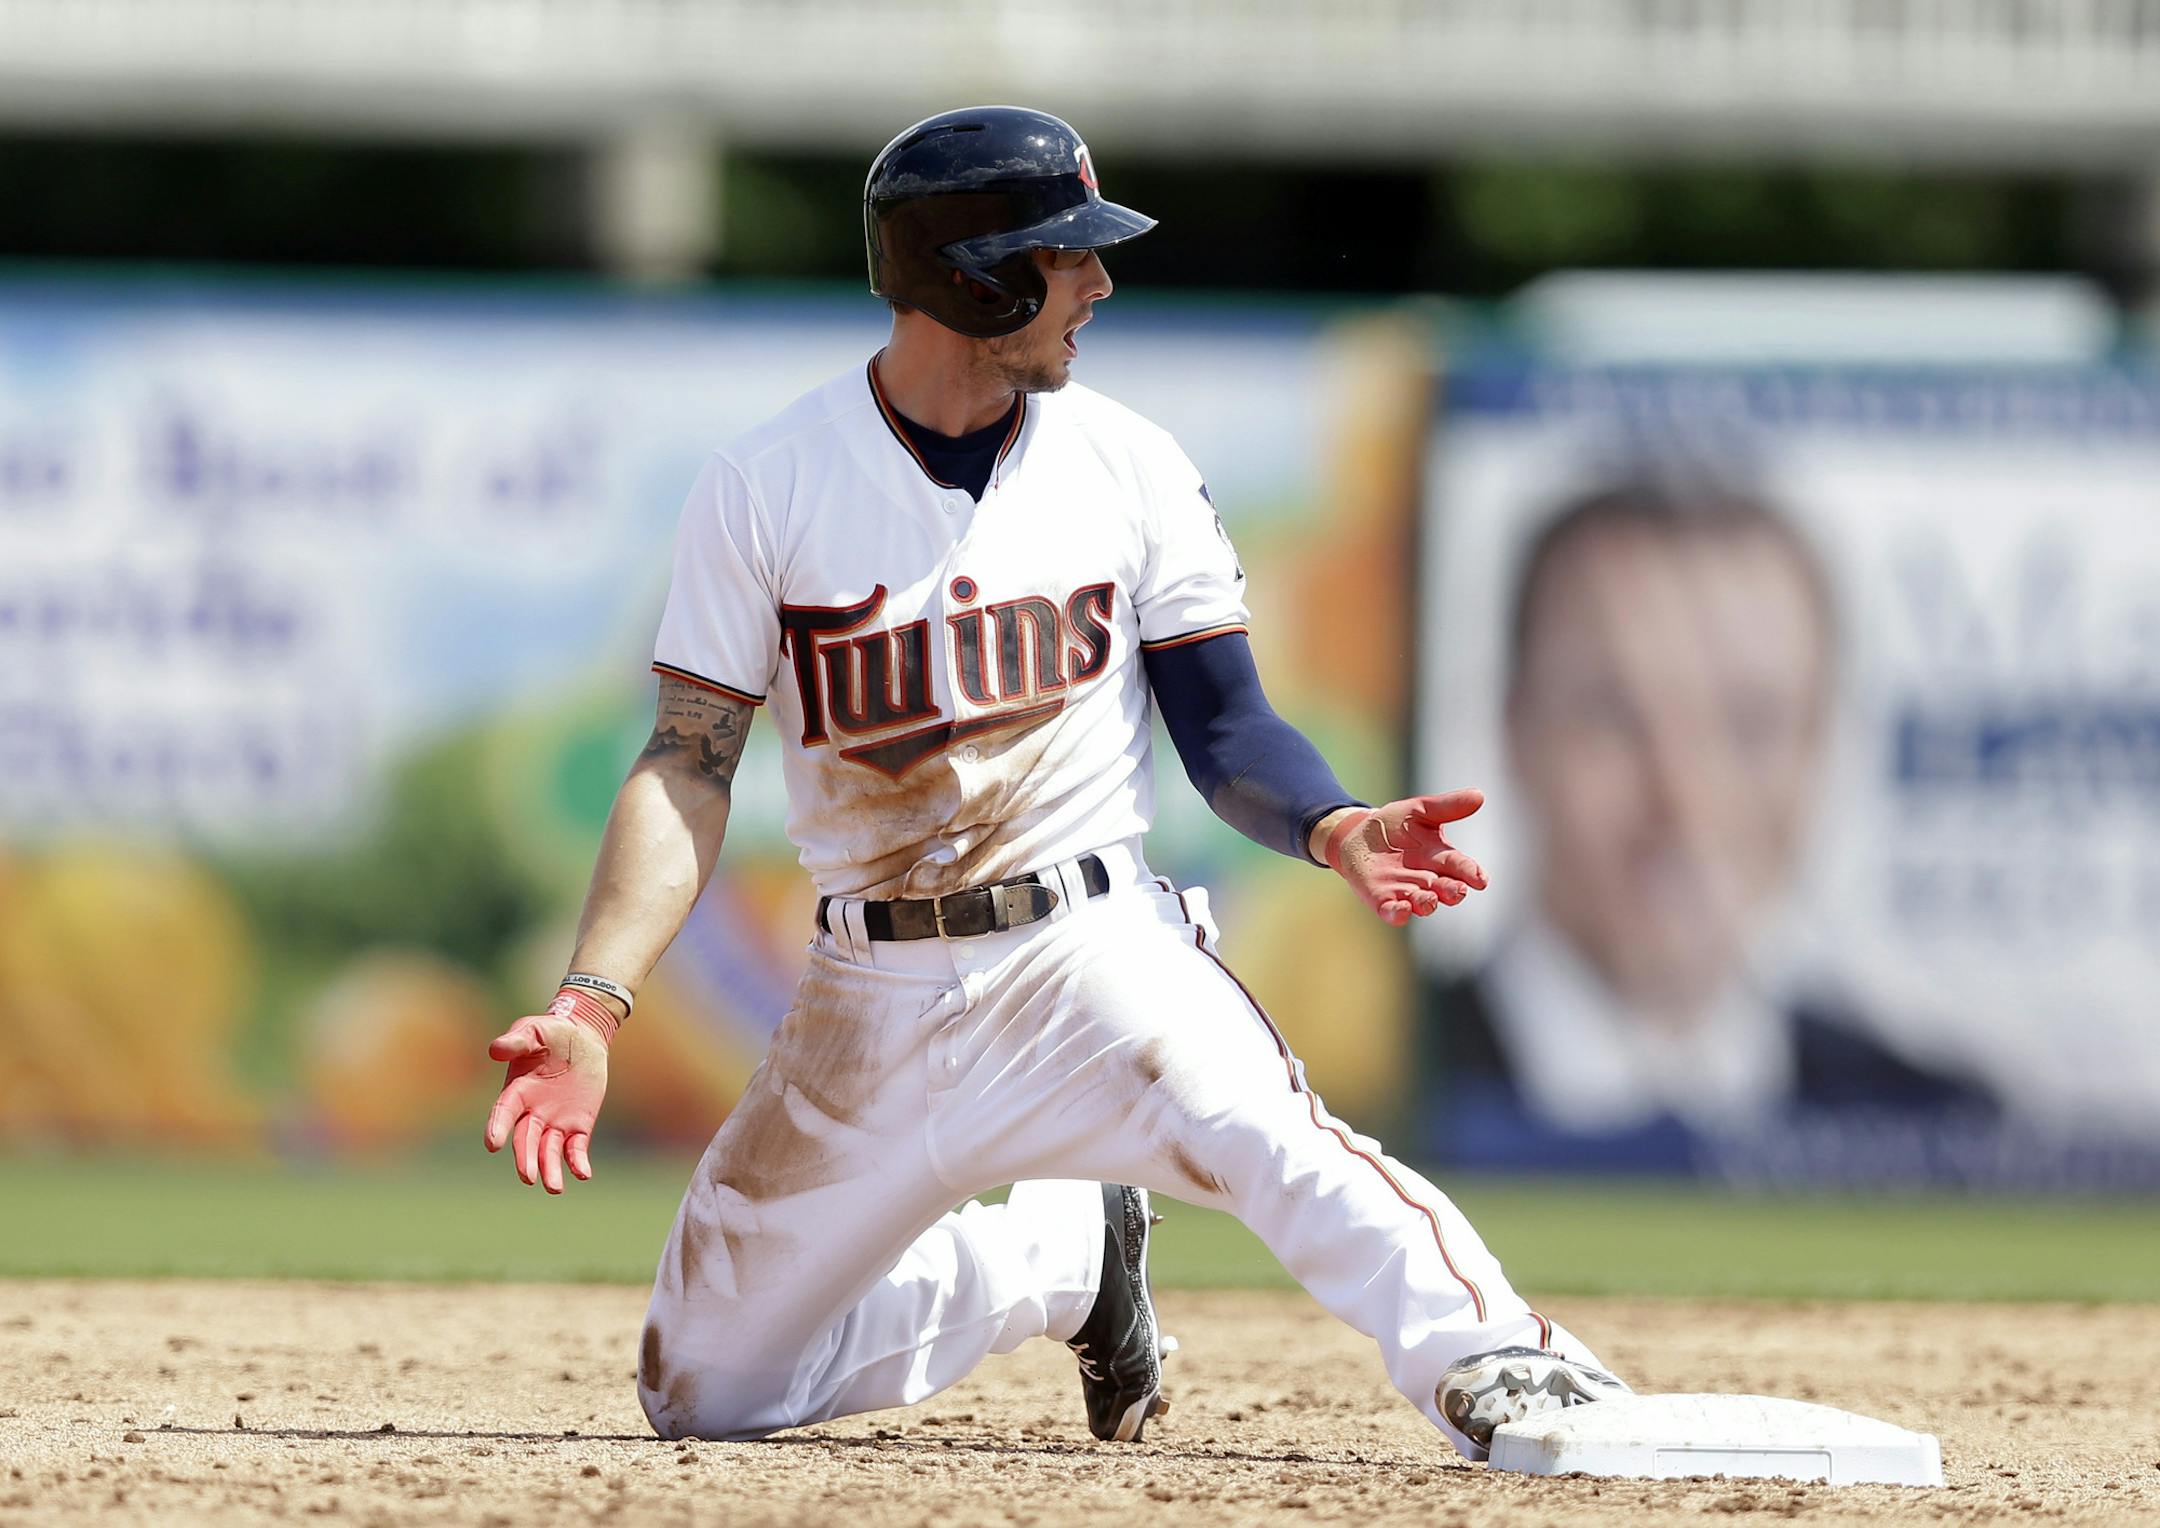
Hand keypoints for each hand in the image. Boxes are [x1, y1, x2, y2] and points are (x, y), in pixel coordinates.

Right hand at [483, 988, 617, 1193]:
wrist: (582, 1037)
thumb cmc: (551, 1032)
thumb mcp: (534, 1030)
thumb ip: (518, 1040)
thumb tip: (496, 1049)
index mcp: (517, 1091)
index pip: (504, 1112)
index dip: (497, 1127)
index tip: (492, 1143)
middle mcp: (532, 1112)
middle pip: (526, 1140)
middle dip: (525, 1158)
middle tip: (527, 1176)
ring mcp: (555, 1121)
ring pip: (549, 1151)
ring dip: (549, 1169)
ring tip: (554, 1188)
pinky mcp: (578, 1125)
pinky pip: (576, 1148)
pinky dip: (578, 1162)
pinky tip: (583, 1174)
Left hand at [1321, 790, 1489, 925]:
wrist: (1359, 835)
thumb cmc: (1396, 824)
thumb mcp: (1420, 810)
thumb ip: (1447, 806)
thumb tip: (1479, 795)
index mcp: (1440, 857)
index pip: (1459, 866)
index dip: (1470, 872)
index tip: (1481, 880)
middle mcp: (1427, 878)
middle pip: (1444, 889)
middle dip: (1452, 891)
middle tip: (1458, 891)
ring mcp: (1404, 890)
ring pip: (1421, 902)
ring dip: (1426, 903)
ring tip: (1430, 900)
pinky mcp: (1382, 899)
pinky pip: (1392, 910)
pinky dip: (1397, 912)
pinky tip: (1401, 909)